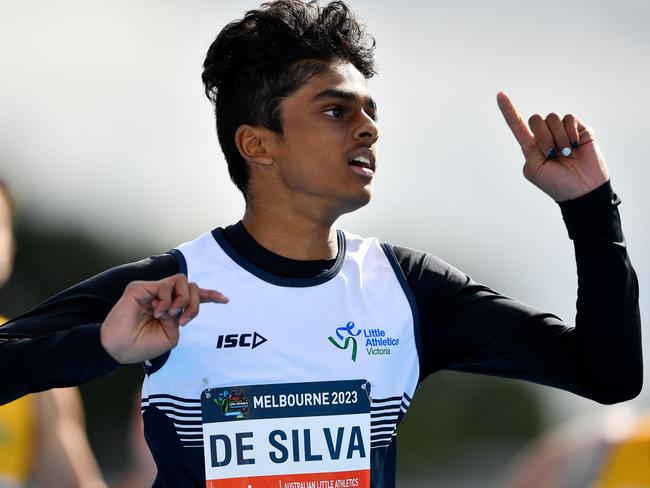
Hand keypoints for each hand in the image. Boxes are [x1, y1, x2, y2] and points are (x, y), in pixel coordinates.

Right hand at [100, 274, 227, 363]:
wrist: (120, 349)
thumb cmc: (142, 345)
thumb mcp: (171, 336)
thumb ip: (181, 318)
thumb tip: (181, 303)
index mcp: (172, 309)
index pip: (195, 296)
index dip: (211, 296)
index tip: (226, 300)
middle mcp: (164, 297)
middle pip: (192, 287)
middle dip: (196, 303)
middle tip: (184, 320)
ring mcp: (153, 290)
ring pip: (182, 281)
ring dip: (183, 299)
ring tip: (171, 314)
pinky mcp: (141, 287)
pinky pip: (165, 285)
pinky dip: (167, 300)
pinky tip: (157, 312)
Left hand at [497, 91, 608, 201]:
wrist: (582, 189)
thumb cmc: (556, 184)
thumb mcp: (533, 170)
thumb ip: (529, 150)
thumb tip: (542, 135)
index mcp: (531, 146)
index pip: (516, 125)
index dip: (508, 110)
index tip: (500, 94)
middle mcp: (545, 136)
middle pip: (535, 119)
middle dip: (543, 136)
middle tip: (552, 154)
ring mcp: (562, 131)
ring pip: (553, 118)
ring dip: (558, 137)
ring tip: (566, 153)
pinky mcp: (579, 129)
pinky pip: (569, 118)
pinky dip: (570, 132)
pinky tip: (576, 145)